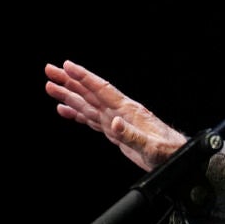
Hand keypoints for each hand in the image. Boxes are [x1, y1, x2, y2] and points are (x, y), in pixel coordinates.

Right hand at [46, 60, 186, 170]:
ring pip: (87, 104)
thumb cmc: (167, 151)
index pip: (101, 89)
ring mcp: (116, 120)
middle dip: (69, 80)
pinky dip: (76, 114)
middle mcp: (119, 112)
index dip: (84, 77)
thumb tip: (114, 123)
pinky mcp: (114, 132)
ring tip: (51, 86)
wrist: (175, 158)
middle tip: (49, 69)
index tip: (67, 65)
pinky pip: (91, 119)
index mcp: (128, 110)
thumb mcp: (150, 146)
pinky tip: (64, 109)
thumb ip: (131, 135)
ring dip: (69, 95)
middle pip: (90, 92)